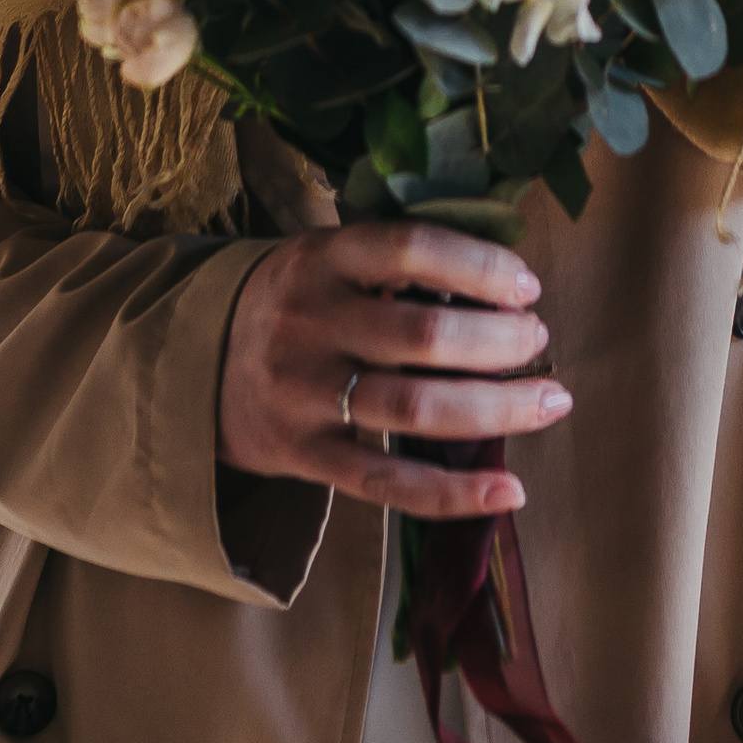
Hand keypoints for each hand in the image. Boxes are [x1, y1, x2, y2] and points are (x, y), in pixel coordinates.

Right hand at [218, 220, 568, 519]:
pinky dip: (454, 494)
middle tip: (536, 340)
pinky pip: (387, 483)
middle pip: (423, 337)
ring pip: (414, 410)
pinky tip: (509, 490)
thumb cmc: (292, 301)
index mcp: (321, 259)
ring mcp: (305, 395)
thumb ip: (395, 263)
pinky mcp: (304, 456)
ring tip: (549, 400)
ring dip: (497, 408)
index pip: (410, 249)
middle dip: (499, 341)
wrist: (193, 362)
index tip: (526, 286)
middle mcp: (311, 323)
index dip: (479, 265)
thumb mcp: (325, 257)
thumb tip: (503, 278)